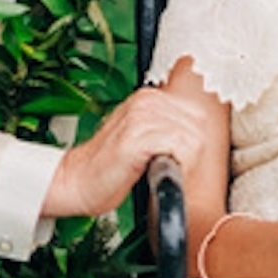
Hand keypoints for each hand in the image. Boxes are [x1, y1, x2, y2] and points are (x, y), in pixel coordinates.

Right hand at [45, 85, 222, 221]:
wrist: (78, 181)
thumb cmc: (110, 167)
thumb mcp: (141, 136)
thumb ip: (165, 126)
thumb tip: (198, 131)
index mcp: (149, 97)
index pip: (198, 115)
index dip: (191, 141)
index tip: (173, 156)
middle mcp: (146, 101)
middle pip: (198, 126)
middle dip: (189, 152)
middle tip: (165, 165)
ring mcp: (140, 116)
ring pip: (192, 138)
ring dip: (182, 161)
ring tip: (157, 168)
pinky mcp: (136, 136)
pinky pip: (179, 147)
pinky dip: (175, 165)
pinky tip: (154, 170)